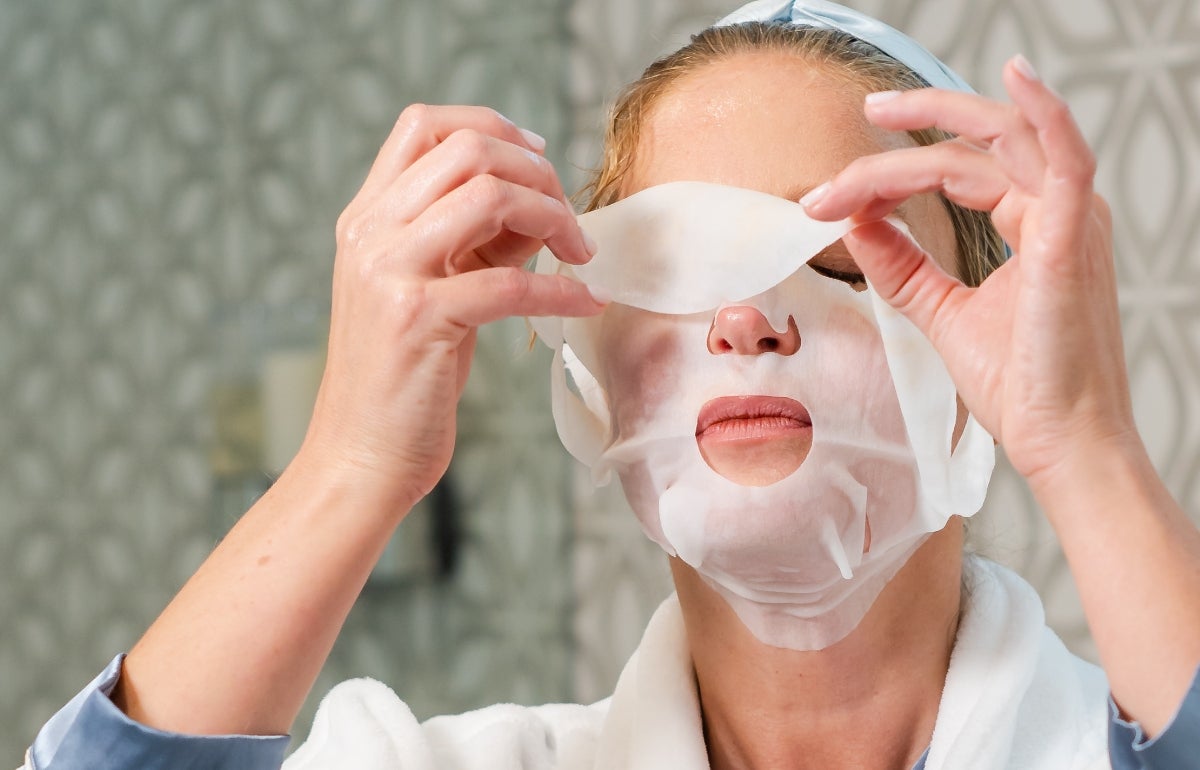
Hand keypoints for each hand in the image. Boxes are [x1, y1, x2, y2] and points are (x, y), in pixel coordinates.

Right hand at [303, 104, 603, 510]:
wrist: (359, 458)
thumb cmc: (404, 378)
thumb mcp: (432, 292)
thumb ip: (475, 242)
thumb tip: (541, 207)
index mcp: (366, 218)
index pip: (422, 124)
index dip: (492, 126)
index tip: (540, 159)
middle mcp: (369, 233)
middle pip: (467, 150)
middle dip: (538, 174)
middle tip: (571, 221)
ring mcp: (388, 272)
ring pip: (489, 196)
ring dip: (554, 218)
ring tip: (581, 256)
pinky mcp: (417, 319)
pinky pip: (511, 283)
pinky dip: (563, 289)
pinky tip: (587, 303)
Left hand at [802, 57, 1136, 487]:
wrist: (1060, 442)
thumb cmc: (1021, 384)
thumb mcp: (943, 312)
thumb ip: (902, 265)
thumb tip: (855, 224)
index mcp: (1035, 221)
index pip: (958, 169)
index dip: (890, 174)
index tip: (831, 196)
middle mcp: (1056, 211)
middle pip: (980, 141)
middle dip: (916, 121)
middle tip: (864, 111)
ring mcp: (1069, 222)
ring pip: (997, 144)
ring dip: (933, 125)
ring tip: (879, 112)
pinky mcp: (1070, 243)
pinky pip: (1067, 160)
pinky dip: (1045, 112)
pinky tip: (1016, 77)